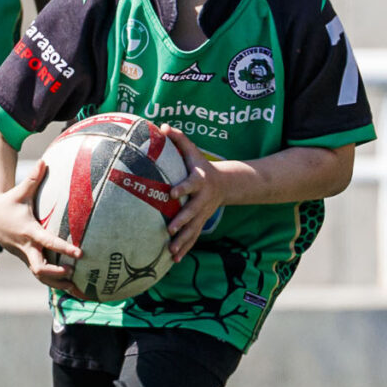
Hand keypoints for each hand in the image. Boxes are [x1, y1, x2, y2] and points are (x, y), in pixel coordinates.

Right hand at [0, 160, 83, 294]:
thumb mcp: (20, 191)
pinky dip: (54, 284)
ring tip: (80, 291)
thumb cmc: (9, 202)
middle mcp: (27, 247)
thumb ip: (33, 178)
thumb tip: (43, 160)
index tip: (79, 253)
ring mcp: (26, 256)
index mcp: (29, 231)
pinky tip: (72, 290)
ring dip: (58, 285)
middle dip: (57, 274)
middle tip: (75, 274)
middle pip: (40, 268)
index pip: (48, 242)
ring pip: (41, 277)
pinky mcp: (27, 260)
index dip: (63, 248)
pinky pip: (41, 276)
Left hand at [161, 127, 233, 259]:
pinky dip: (185, 249)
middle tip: (169, 230)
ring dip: (183, 241)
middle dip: (181, 222)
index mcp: (199, 181)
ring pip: (193, 229)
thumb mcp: (193, 151)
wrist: (224, 184)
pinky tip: (174, 260)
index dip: (182, 188)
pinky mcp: (201, 223)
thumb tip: (162, 126)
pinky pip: (193, 238)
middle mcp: (202, 199)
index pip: (191, 184)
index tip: (171, 194)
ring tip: (171, 251)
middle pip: (192, 212)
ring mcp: (203, 214)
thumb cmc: (200, 165)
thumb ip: (179, 139)